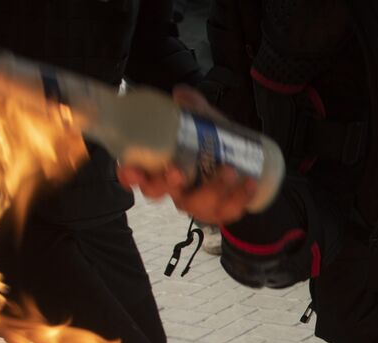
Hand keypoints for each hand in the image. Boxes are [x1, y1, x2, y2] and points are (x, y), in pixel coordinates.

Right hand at [117, 85, 259, 225]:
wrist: (245, 164)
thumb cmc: (212, 144)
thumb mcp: (202, 122)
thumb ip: (192, 108)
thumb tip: (182, 95)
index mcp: (158, 167)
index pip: (134, 176)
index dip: (129, 176)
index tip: (132, 171)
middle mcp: (172, 188)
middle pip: (158, 193)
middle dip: (166, 184)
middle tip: (179, 172)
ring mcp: (194, 203)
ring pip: (195, 206)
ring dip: (211, 190)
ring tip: (228, 170)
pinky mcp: (218, 212)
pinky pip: (226, 212)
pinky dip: (238, 199)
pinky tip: (248, 183)